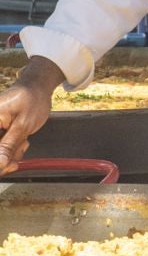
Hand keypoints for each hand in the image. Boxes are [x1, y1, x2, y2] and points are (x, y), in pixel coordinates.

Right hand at [0, 58, 61, 172]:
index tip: (7, 165)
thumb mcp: (22, 125)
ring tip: (24, 139)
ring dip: (13, 153)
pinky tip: (22, 140)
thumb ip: (9, 145)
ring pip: (0, 153)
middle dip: (6, 156)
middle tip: (22, 145)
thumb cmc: (30, 100)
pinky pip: (3, 149)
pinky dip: (14, 150)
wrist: (37, 90)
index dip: (0, 159)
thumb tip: (0, 163)